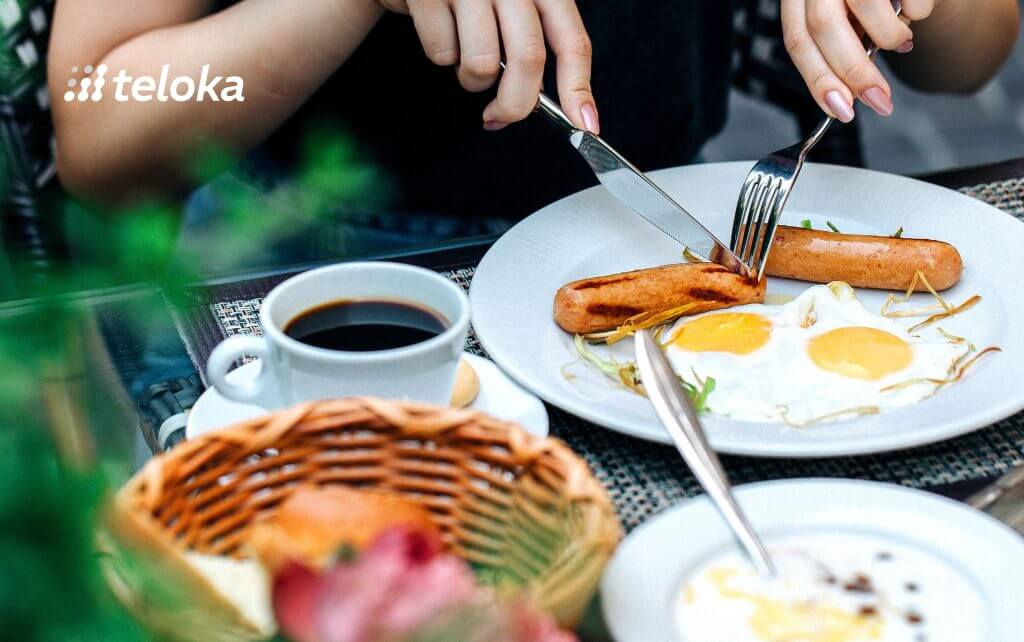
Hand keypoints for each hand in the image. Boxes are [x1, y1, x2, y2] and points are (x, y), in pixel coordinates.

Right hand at [379, 0, 596, 131]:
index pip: (572, 42)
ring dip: (471, 79)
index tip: (584, 125)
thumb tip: (544, 100)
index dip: (579, 89)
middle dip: (516, 103)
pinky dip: (442, 56)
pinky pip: (442, 53)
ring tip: (463, 55)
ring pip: (481, 65)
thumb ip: (530, 43)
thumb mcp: (512, 5)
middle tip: (500, 116)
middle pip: (528, 59)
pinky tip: (442, 31)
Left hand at [782, 0, 938, 120]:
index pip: (798, 40)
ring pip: (866, 7)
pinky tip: (911, 10)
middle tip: (879, 100)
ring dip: (888, 36)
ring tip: (900, 40)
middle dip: (853, 72)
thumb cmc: (869, 1)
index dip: (818, 80)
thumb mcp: (844, 21)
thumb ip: (838, 50)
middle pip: (823, 26)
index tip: (840, 110)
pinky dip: (915, 12)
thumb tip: (844, 97)